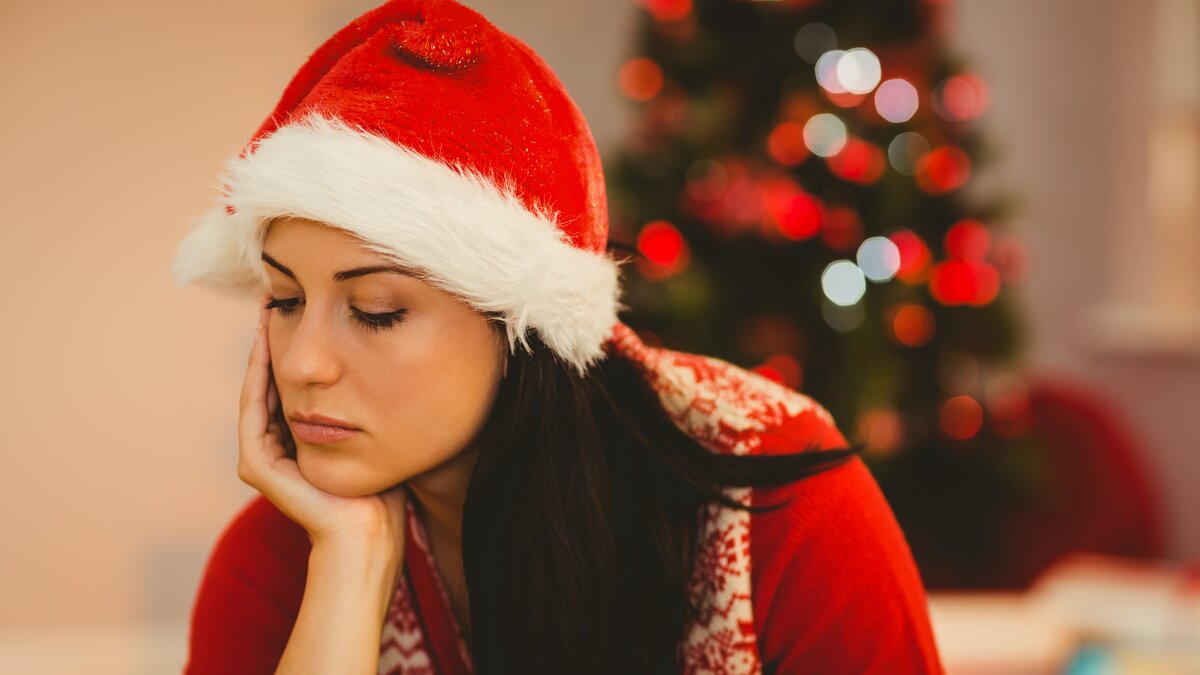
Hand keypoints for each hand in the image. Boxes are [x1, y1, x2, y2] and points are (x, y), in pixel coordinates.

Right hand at [238, 293, 408, 559]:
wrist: (370, 532)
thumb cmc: (383, 487)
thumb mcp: (374, 429)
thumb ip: (368, 401)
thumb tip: (387, 360)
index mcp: (298, 441)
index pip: (289, 384)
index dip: (291, 347)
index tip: (299, 308)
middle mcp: (275, 448)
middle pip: (269, 382)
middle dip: (272, 340)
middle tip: (274, 299)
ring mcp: (261, 458)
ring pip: (257, 390)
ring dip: (259, 351)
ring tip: (267, 312)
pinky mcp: (258, 465)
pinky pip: (253, 410)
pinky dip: (257, 376)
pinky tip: (265, 344)